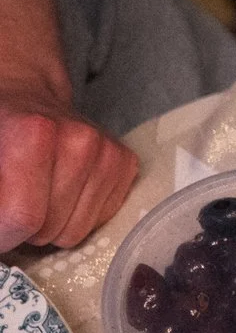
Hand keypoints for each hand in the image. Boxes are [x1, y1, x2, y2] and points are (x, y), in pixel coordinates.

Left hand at [0, 81, 138, 253]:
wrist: (23, 96)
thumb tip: (1, 232)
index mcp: (35, 133)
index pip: (21, 217)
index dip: (3, 235)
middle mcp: (81, 140)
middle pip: (48, 228)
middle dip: (24, 231)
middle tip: (12, 206)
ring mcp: (108, 152)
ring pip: (75, 232)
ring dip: (50, 227)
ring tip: (36, 198)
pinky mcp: (126, 163)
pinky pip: (98, 221)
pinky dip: (75, 217)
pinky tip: (62, 192)